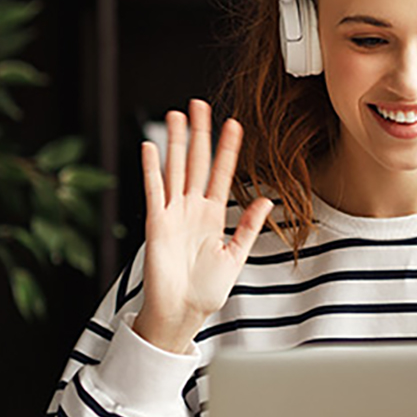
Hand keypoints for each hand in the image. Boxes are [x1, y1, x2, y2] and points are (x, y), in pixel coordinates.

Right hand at [133, 99, 272, 353]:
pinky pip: (153, 190)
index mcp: (213, 216)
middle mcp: (192, 209)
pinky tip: (151, 146)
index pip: (221, 174)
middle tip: (200, 104)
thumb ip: (248, 227)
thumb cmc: (206, 290)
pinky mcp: (155, 223)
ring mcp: (172, 213)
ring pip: (175, 169)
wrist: (181, 312)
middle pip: (196, 162)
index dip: (227, 149)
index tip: (235, 124)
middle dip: (200, 133)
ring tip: (177, 114)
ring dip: (176, 142)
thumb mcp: (235, 256)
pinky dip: (151, 168)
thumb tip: (265, 199)